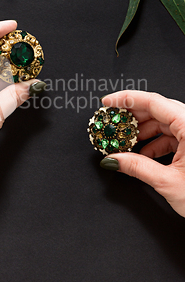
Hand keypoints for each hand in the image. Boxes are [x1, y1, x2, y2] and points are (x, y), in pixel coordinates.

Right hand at [100, 91, 184, 217]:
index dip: (127, 100)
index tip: (109, 103)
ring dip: (144, 132)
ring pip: (164, 123)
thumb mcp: (168, 182)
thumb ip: (136, 167)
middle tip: (113, 123)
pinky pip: (173, 134)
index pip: (153, 102)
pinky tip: (144, 154)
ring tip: (126, 144)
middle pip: (158, 110)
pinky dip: (156, 141)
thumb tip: (113, 160)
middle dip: (132, 118)